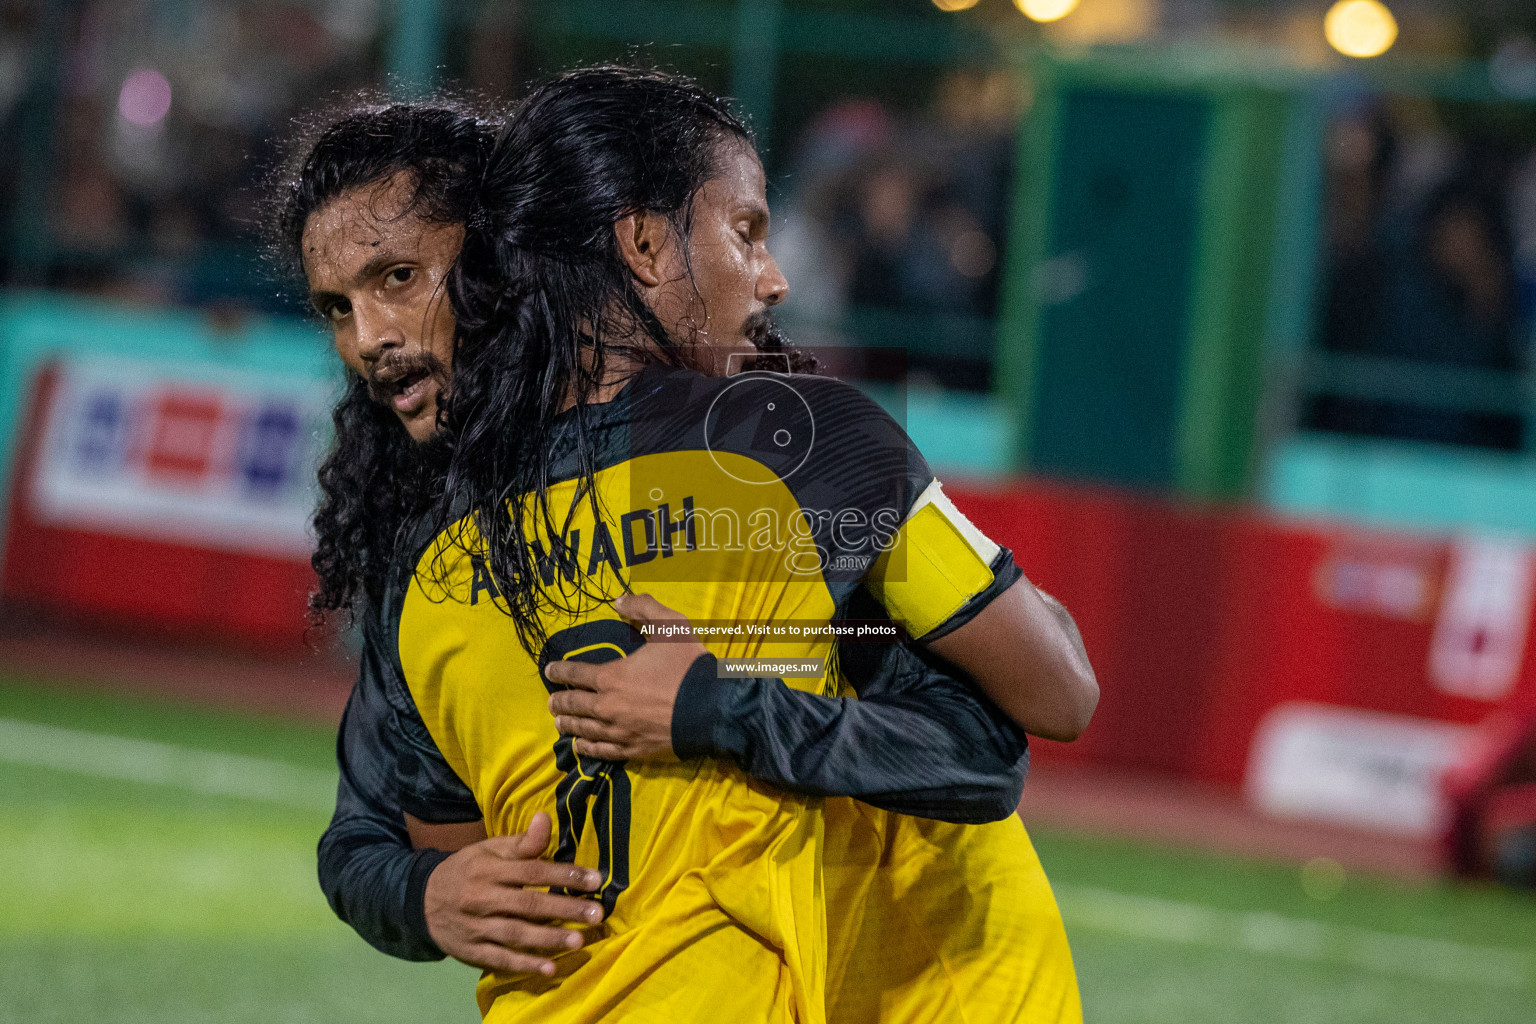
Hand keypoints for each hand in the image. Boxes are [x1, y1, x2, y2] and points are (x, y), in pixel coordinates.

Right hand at [423, 811, 605, 974]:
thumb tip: (545, 818)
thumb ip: (522, 842)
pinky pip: (500, 959)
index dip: (565, 874)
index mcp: (489, 869)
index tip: (596, 880)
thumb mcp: (490, 850)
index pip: (533, 871)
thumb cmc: (468, 870)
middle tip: (597, 913)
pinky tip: (549, 968)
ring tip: (578, 940)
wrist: (422, 900)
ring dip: (548, 938)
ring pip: (516, 933)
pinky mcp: (471, 951)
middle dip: (565, 908)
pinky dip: (524, 965)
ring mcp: (476, 927)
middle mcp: (483, 897)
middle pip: (529, 904)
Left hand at [544, 592, 707, 760]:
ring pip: (583, 729)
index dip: (559, 671)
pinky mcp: (632, 749)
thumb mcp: (670, 626)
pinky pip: (602, 750)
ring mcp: (619, 730)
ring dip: (568, 724)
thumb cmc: (688, 667)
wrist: (711, 708)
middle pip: (574, 704)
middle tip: (551, 701)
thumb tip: (619, 600)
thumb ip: (643, 608)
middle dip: (559, 701)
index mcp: (612, 677)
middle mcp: (608, 706)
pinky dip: (587, 747)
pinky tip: (580, 746)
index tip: (549, 671)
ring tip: (559, 722)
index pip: (575, 673)